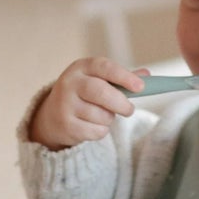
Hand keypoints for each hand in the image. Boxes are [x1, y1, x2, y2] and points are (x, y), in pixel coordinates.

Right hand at [29, 58, 147, 150]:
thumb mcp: (98, 80)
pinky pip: (95, 131)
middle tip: (129, 110)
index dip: (124, 76)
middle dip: (121, 103)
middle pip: (101, 92)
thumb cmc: (83, 95)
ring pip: (101, 115)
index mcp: (81, 67)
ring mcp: (65, 104)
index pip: (104, 67)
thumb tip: (147, 75)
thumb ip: (121, 79)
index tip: (140, 87)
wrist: (52, 116)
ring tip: (101, 115)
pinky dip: (101, 131)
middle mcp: (70, 83)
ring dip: (109, 119)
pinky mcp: (66, 125)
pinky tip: (91, 125)